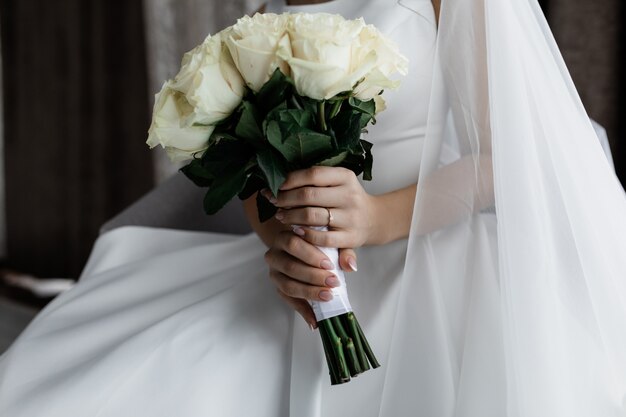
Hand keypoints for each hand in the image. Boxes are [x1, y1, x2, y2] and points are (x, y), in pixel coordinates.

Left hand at [264, 166, 379, 249]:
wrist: (374, 219)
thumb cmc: (346, 199)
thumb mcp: (338, 183)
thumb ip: (315, 180)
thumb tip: (279, 178)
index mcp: (345, 176)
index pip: (313, 174)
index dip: (290, 180)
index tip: (275, 185)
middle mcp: (350, 195)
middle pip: (309, 195)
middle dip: (285, 198)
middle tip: (273, 201)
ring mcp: (351, 217)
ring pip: (312, 216)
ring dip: (290, 216)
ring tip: (280, 216)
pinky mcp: (351, 237)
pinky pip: (322, 237)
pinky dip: (305, 235)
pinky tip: (295, 231)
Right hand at [264, 230, 357, 327]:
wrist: (303, 247)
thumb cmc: (316, 245)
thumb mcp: (331, 243)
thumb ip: (343, 252)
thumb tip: (350, 266)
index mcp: (285, 237)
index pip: (293, 244)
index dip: (311, 256)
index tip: (330, 265)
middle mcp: (274, 254)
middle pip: (290, 266)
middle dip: (313, 276)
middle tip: (332, 282)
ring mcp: (275, 272)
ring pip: (287, 285)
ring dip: (309, 292)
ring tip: (327, 296)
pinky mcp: (278, 288)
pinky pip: (288, 301)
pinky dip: (303, 311)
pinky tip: (314, 319)